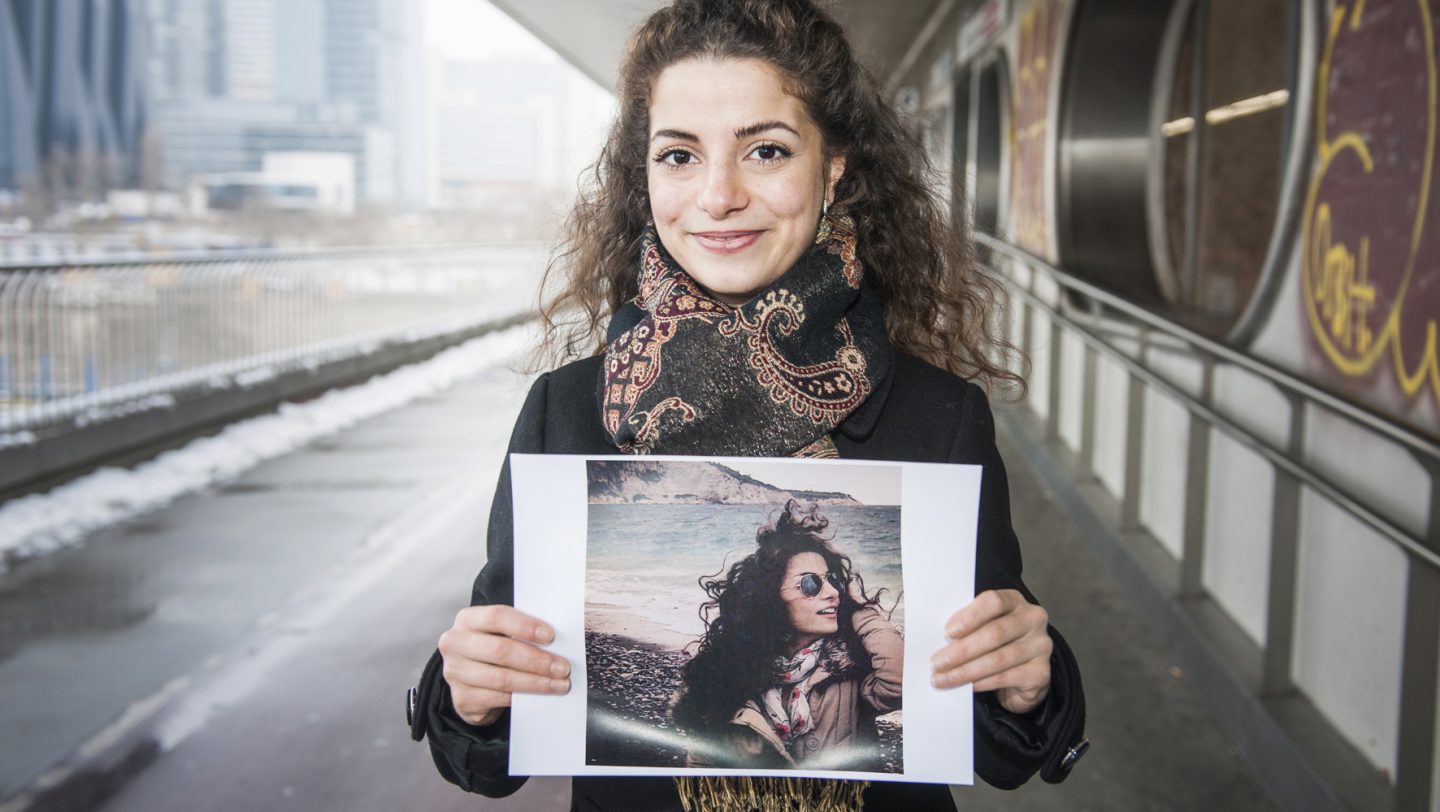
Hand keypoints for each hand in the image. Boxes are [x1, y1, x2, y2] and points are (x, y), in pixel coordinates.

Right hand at [438, 605, 570, 726]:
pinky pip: (498, 698)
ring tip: (560, 684)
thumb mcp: (501, 632)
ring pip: (502, 678)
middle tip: (562, 667)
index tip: (551, 636)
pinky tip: (540, 696)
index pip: (496, 617)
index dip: (525, 626)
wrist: (471, 680)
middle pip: (500, 650)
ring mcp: (455, 673)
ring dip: (536, 682)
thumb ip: (521, 630)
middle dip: (536, 660)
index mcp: (467, 619)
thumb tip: (559, 638)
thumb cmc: (492, 649)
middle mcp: (455, 644)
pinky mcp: (462, 699)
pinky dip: (523, 697)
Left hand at [930, 589, 1051, 713]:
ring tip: (942, 678)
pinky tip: (965, 687)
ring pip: (997, 659)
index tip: (947, 632)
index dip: (969, 617)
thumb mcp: (981, 628)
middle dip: (961, 650)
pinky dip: (981, 683)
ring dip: (965, 671)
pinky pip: (1005, 678)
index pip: (993, 601)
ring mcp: (1040, 646)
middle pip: (994, 633)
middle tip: (937, 662)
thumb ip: (965, 626)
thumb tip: (933, 637)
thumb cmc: (993, 644)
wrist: (1021, 674)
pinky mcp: (1041, 672)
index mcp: (1014, 601)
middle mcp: (1033, 619)